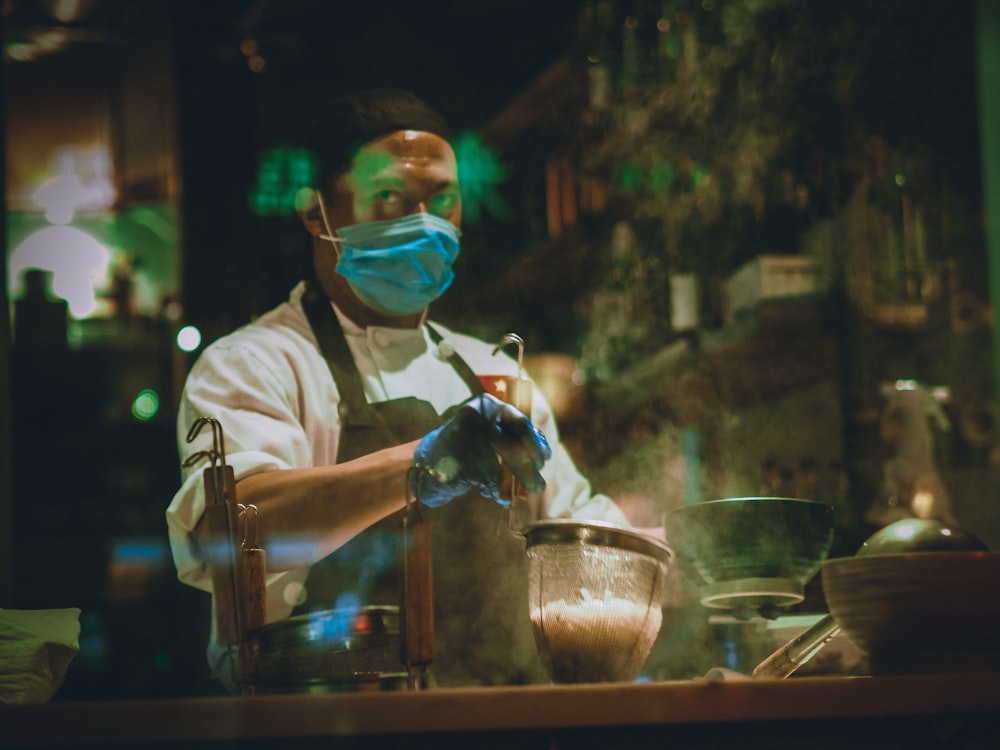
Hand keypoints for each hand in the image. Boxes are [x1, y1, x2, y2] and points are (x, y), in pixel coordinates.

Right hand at [412, 393, 550, 506]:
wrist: (434, 455)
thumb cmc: (475, 444)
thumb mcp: (497, 433)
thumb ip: (520, 438)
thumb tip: (545, 454)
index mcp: (489, 405)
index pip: (520, 423)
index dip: (535, 444)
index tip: (543, 461)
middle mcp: (474, 416)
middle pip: (509, 447)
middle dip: (526, 470)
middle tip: (539, 487)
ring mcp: (458, 437)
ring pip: (493, 469)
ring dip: (504, 484)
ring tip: (505, 490)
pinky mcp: (448, 459)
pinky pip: (477, 479)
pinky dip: (488, 488)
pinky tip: (488, 489)